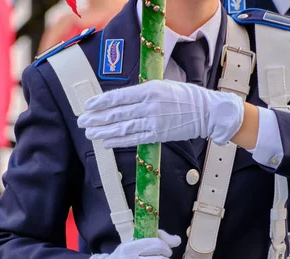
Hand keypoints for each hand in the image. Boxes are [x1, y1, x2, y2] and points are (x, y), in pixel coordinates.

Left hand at [78, 80, 244, 148]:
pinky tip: (106, 142)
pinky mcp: (158, 135)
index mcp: (150, 89)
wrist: (207, 112)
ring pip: (122, 127)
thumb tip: (119, 99)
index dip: (101, 102)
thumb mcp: (163, 86)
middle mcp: (150, 105)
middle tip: (82, 121)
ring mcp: (154, 121)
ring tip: (89, 133)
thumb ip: (142, 92)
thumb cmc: (184, 97)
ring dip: (103, 131)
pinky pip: (134, 139)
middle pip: (117, 113)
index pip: (119, 96)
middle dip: (97, 118)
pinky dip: (118, 141)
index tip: (88, 105)